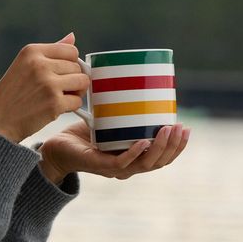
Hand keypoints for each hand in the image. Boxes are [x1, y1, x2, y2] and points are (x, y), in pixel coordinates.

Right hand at [0, 33, 89, 142]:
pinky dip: (70, 107)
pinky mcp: (54, 103)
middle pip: (77, 67)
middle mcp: (40, 64)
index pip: (71, 50)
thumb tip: (72, 37)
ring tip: (60, 97)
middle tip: (58, 90)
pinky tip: (55, 109)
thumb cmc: (11, 95)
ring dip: (76, 92)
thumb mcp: (24, 66)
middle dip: (73, 79)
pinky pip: (77, 101)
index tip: (61, 74)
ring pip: (82, 82)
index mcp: (32, 51)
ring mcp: (48, 83)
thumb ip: (50, 52)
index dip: (71, 64)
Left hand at [38, 120, 189, 183]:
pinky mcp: (99, 165)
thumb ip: (122, 105)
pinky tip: (143, 142)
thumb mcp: (108, 118)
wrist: (55, 147)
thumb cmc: (83, 133)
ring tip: (168, 130)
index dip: (178, 146)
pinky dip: (134, 154)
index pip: (162, 157)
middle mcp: (128, 166)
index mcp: (134, 157)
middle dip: (174, 146)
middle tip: (181, 127)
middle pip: (159, 162)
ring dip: (160, 148)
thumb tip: (131, 72)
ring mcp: (114, 169)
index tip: (187, 128)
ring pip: (145, 164)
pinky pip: (121, 163)